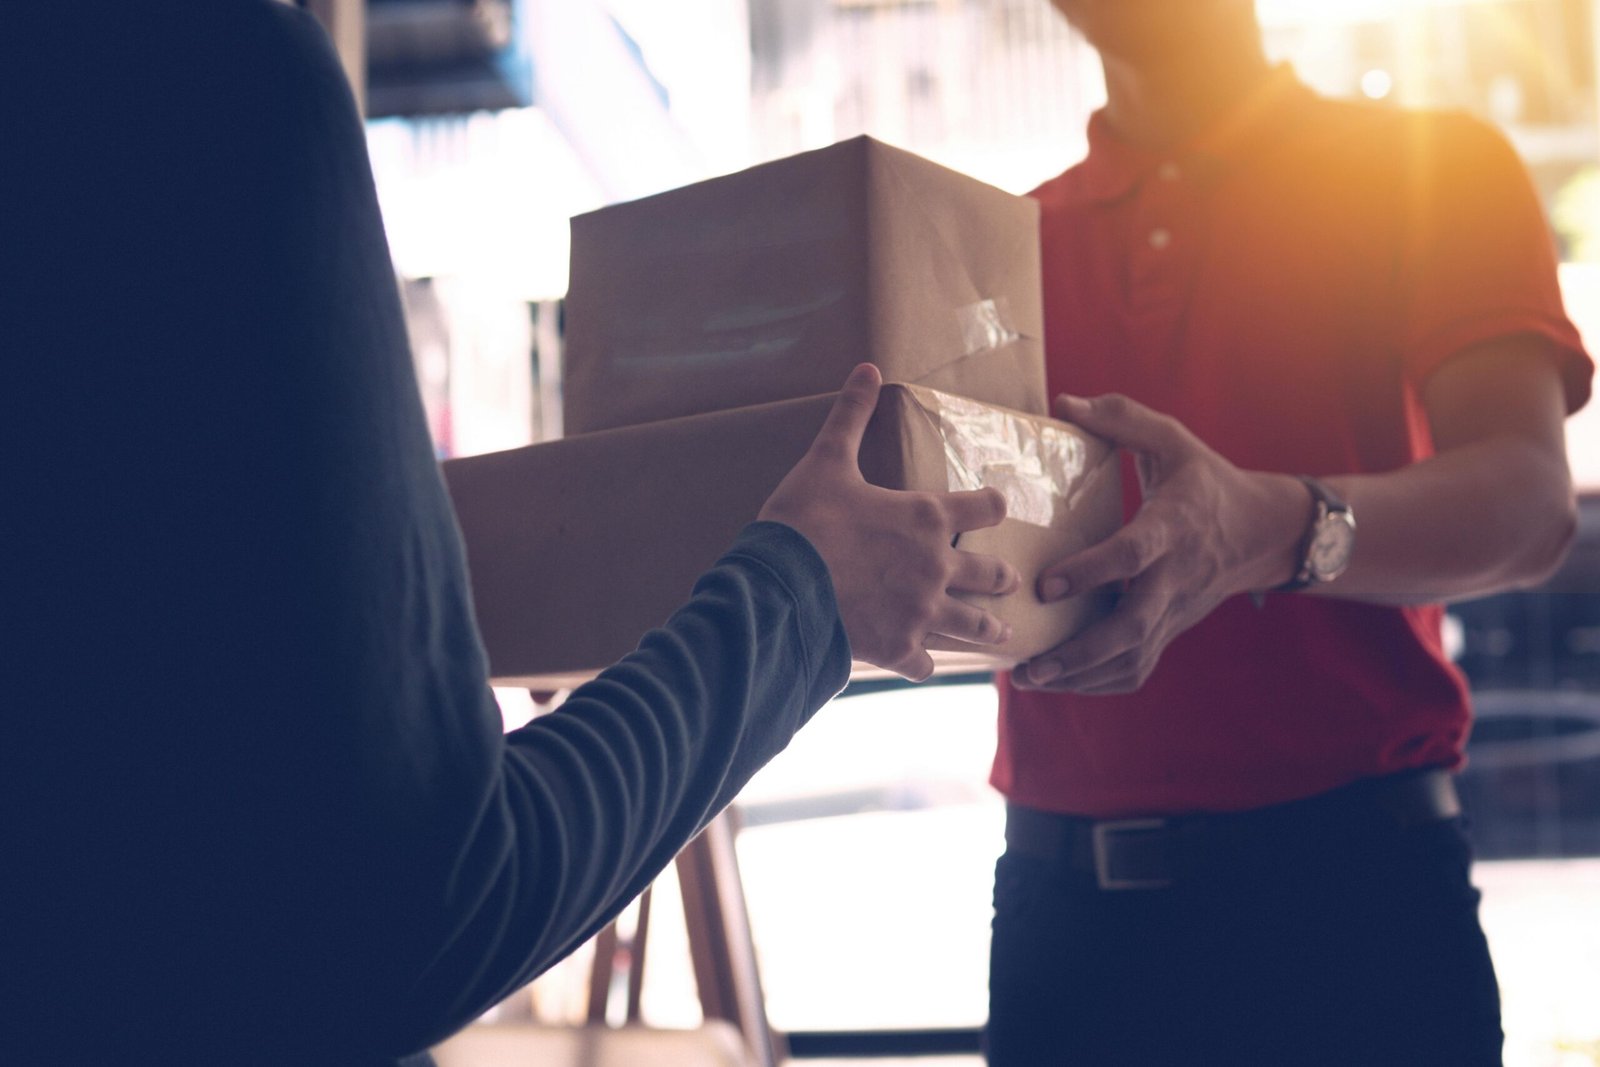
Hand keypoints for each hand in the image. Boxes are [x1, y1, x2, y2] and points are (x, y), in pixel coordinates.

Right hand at [758, 364, 1019, 680]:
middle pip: (988, 573)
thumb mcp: (827, 461)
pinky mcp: (898, 647)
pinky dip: (925, 664)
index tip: (999, 507)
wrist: (780, 586)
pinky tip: (926, 665)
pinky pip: (924, 664)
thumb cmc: (804, 520)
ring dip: (988, 630)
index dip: (993, 505)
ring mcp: (921, 612)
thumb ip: (851, 416)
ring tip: (1002, 636)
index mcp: (925, 518)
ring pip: (970, 625)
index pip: (983, 508)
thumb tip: (867, 368)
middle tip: (1011, 580)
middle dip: (1001, 577)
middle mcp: (936, 567)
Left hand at [1015, 393, 1305, 693]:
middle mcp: (1175, 577)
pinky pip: (1139, 667)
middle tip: (1029, 663)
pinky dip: (1100, 682)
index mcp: (1173, 526)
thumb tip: (1064, 403)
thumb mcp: (1171, 439)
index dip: (1091, 572)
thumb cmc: (1205, 480)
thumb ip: (1121, 418)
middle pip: (1132, 626)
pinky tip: (1060, 682)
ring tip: (1029, 678)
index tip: (1046, 585)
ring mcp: (1176, 610)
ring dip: (1081, 675)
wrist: (1263, 532)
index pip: (1133, 554)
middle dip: (1079, 651)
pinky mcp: (1172, 629)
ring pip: (1133, 656)